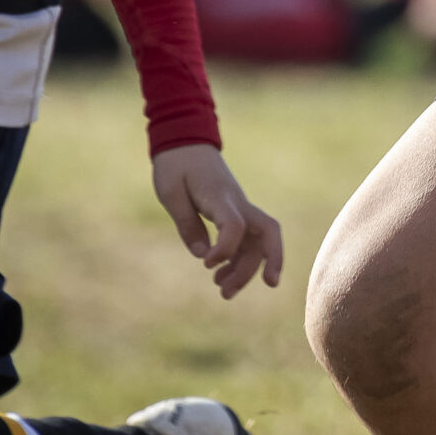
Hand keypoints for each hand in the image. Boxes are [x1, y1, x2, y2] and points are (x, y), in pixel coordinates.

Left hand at [151, 146, 283, 301]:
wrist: (187, 141)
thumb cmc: (175, 164)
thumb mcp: (171, 193)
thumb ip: (188, 225)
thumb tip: (204, 256)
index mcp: (220, 196)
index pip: (236, 226)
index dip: (226, 250)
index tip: (207, 265)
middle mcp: (238, 202)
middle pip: (265, 235)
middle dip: (254, 267)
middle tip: (225, 293)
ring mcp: (240, 207)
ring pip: (258, 241)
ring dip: (245, 269)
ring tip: (222, 291)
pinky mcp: (235, 211)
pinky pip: (247, 239)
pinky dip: (239, 259)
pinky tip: (221, 274)